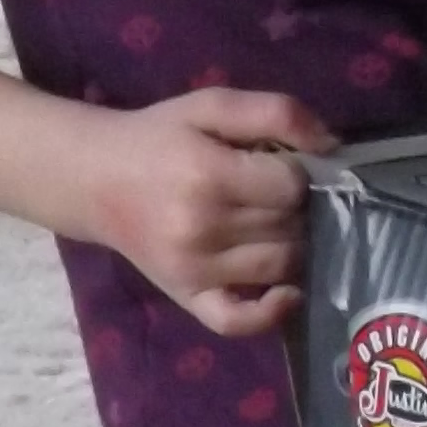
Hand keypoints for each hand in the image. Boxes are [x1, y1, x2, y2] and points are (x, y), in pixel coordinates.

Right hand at [67, 87, 332, 339]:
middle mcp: (202, 228)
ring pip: (280, 266)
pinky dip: (271, 313)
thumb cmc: (158, 137)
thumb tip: (331, 145)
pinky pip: (238, 322)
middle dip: (297, 207)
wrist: (94, 179)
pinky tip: (289, 292)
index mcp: (208, 174)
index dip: (299, 172)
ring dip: (294, 245)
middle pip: (290, 225)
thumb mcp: (212, 104)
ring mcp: (194, 270)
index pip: (292, 185)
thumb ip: (275, 112)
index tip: (281, 163)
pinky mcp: (187, 297)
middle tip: (277, 193)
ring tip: (277, 224)